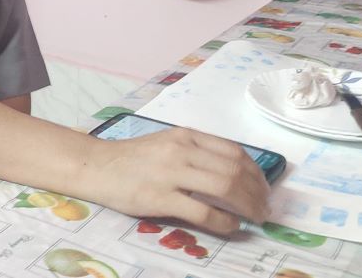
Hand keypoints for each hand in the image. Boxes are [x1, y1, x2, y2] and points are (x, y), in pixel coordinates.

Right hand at [81, 126, 270, 234]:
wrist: (96, 166)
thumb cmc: (131, 158)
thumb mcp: (166, 143)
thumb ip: (195, 152)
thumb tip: (232, 173)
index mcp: (185, 136)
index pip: (234, 152)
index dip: (257, 172)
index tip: (264, 188)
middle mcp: (181, 150)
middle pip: (235, 171)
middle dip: (258, 193)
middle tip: (264, 209)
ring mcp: (171, 173)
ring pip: (225, 188)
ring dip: (248, 207)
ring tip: (255, 218)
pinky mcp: (161, 198)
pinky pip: (204, 211)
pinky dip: (225, 221)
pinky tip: (230, 226)